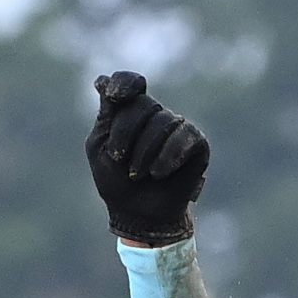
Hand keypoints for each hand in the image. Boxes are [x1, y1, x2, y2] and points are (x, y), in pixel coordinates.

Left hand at [86, 72, 209, 244]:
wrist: (139, 217)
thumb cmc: (117, 183)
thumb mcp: (100, 147)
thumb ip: (105, 114)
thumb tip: (102, 80)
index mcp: (130, 110)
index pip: (129, 82)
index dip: (124, 84)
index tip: (114, 97)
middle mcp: (155, 114)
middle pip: (143, 104)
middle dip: (126, 133)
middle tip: (119, 160)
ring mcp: (177, 126)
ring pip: (163, 122)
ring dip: (145, 153)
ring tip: (138, 175)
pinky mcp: (196, 143)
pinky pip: (186, 136)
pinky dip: (169, 156)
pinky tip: (159, 174)